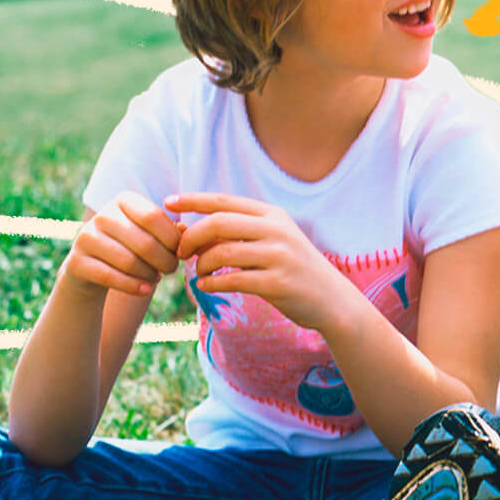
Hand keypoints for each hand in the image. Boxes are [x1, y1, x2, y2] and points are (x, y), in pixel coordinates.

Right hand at [61, 192, 182, 298]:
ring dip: (150, 274)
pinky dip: (133, 286)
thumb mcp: (151, 233)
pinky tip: (145, 290)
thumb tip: (187, 232)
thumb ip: (171, 230)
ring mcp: (85, 238)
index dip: (173, 238)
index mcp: (123, 201)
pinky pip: (110, 277)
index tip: (181, 252)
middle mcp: (102, 216)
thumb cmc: (133, 246)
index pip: (153, 217)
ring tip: (156, 277)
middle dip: (165, 261)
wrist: (93, 267)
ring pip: (129, 262)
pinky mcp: (76, 262)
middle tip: (172, 269)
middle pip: (144, 243)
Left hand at [166, 193, 358, 333]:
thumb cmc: (293, 269)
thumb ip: (237, 233)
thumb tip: (187, 229)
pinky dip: (210, 284)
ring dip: (201, 265)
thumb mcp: (272, 241)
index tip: (168, 202)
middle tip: (182, 253)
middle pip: (218, 223)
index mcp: (273, 215)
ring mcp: (279, 257)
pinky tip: (207, 286)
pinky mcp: (277, 284)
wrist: (331, 299)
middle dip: (191, 237)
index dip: (193, 199)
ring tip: (200, 273)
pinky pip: (230, 280)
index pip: (224, 201)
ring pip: (221, 253)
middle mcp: (277, 231)